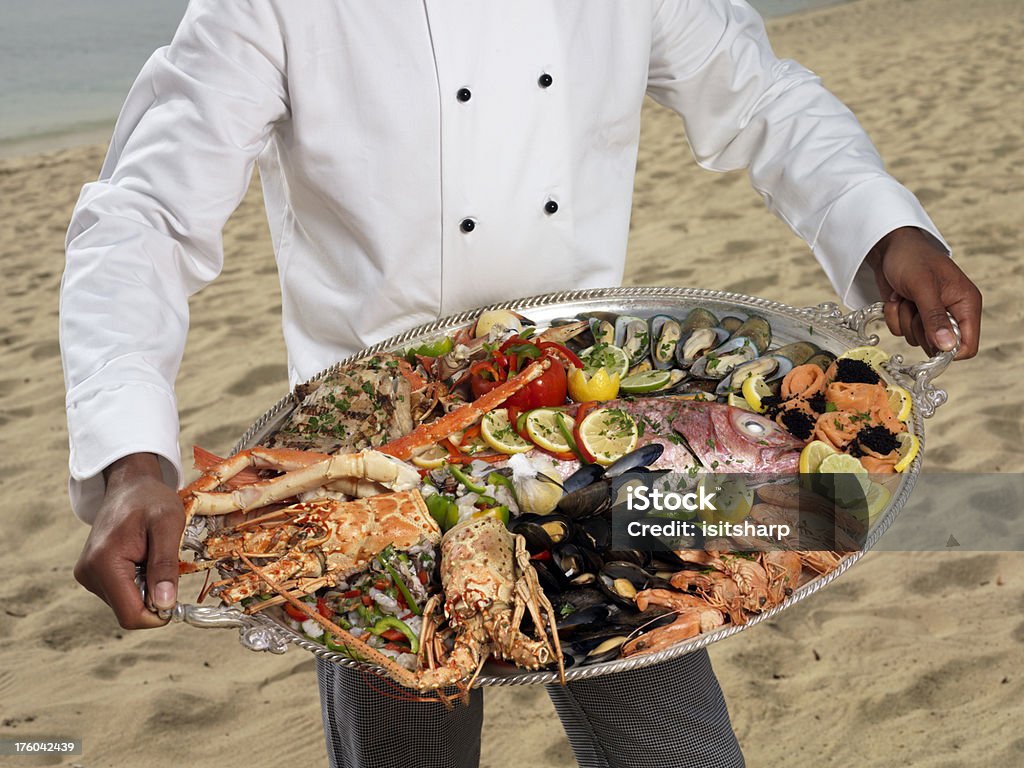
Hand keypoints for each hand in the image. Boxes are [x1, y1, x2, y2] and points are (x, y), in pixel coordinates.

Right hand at [74, 453, 183, 628]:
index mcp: (104, 563)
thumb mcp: (168, 526)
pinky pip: (120, 592)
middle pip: (129, 611)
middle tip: (163, 562)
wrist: (130, 484)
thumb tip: (164, 606)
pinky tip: (140, 556)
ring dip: (146, 586)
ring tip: (150, 555)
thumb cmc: (151, 499)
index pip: (130, 614)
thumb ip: (165, 567)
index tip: (175, 593)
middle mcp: (89, 573)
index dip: (158, 613)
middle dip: (153, 595)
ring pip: (125, 603)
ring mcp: (87, 574)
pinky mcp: (91, 573)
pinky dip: (137, 581)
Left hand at [866, 227, 980, 358]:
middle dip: (920, 328)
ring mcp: (930, 315)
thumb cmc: (912, 258)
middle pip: (938, 346)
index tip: (930, 340)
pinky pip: (900, 331)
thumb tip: (948, 347)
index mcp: (966, 304)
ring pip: (916, 338)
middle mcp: (951, 312)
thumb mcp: (924, 287)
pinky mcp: (912, 315)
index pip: (968, 345)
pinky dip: (893, 316)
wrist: (888, 247)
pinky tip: (896, 297)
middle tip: (914, 305)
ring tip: (905, 296)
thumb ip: (935, 318)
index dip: (949, 350)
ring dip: (904, 319)